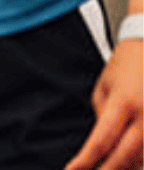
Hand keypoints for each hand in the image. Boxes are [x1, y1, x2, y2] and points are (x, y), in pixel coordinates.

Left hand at [66, 39, 142, 169]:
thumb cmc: (126, 64)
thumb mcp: (105, 85)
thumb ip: (102, 115)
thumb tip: (100, 144)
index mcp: (123, 103)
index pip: (101, 141)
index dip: (85, 161)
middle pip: (124, 159)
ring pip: (142, 161)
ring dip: (124, 169)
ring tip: (104, 169)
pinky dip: (140, 162)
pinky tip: (128, 165)